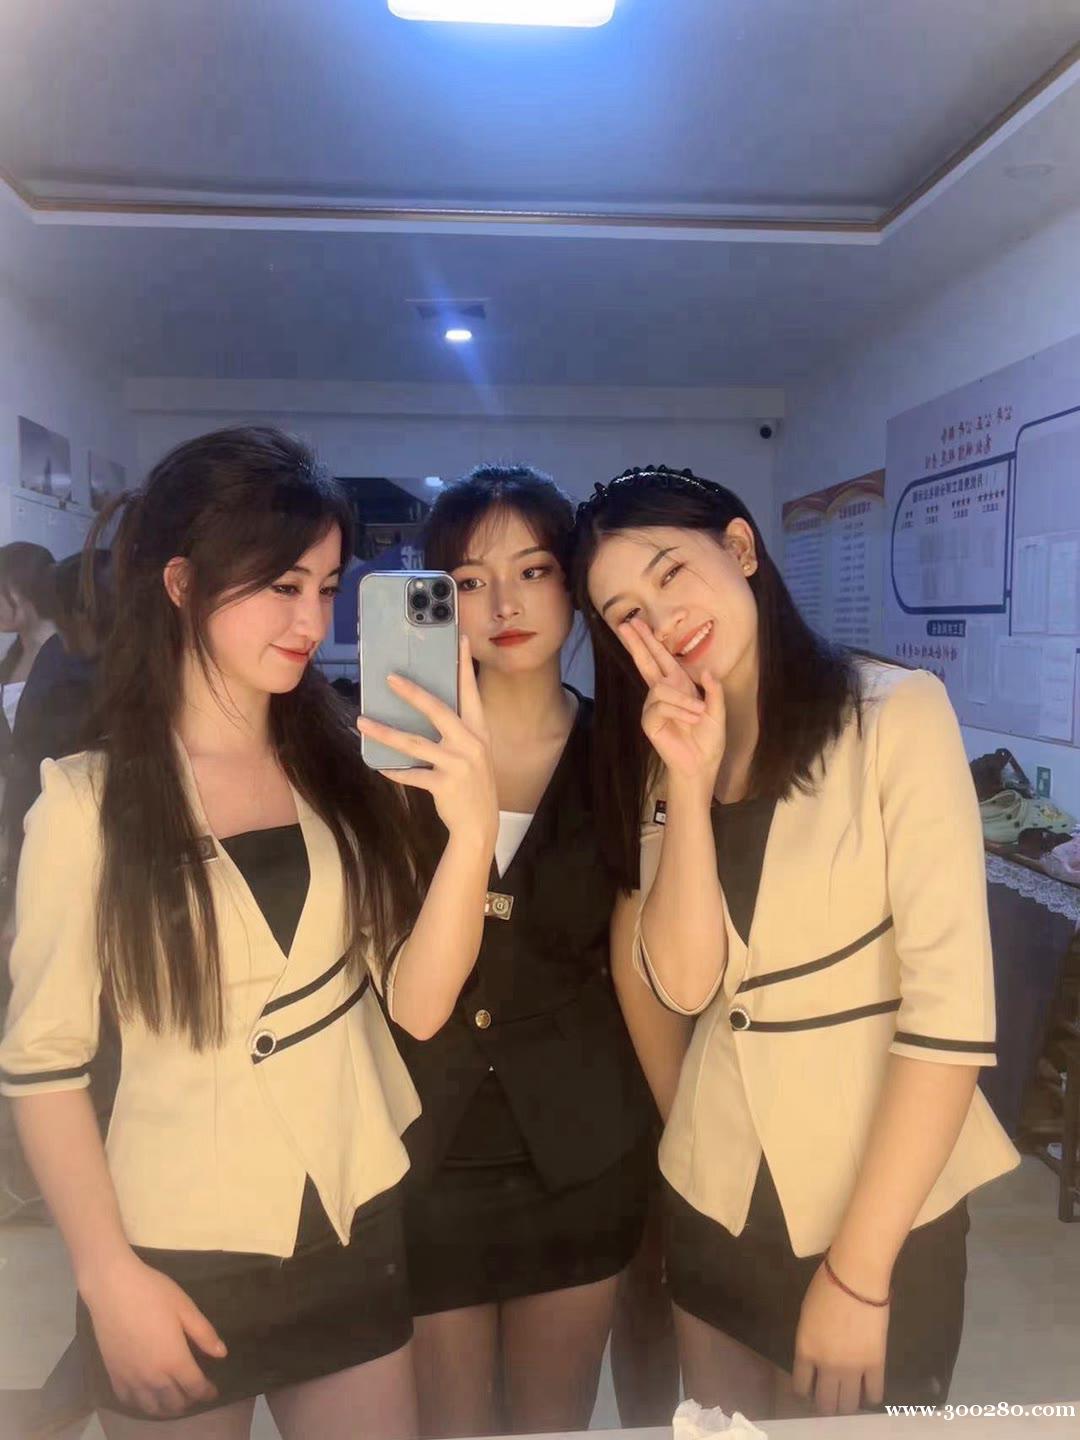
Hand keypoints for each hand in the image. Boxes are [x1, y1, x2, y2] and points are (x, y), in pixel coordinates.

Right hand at [82, 1251, 225, 1416]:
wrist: (113, 1289)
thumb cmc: (153, 1293)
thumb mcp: (185, 1308)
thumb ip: (204, 1333)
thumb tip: (221, 1354)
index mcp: (175, 1360)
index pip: (195, 1388)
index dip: (206, 1393)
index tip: (212, 1392)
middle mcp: (153, 1377)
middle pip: (174, 1403)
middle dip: (188, 1401)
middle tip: (194, 1393)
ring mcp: (131, 1379)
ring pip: (151, 1408)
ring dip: (166, 1408)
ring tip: (173, 1400)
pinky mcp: (114, 1375)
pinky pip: (129, 1401)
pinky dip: (141, 1404)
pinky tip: (147, 1396)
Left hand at [356, 636, 497, 843]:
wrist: (480, 825)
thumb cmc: (472, 784)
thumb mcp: (473, 753)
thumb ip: (456, 731)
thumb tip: (425, 708)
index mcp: (479, 731)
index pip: (470, 692)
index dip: (464, 665)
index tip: (458, 639)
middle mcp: (471, 744)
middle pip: (438, 711)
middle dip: (413, 693)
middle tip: (390, 678)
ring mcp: (459, 765)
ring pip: (415, 744)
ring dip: (386, 732)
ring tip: (363, 722)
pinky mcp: (445, 785)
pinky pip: (412, 775)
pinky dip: (395, 771)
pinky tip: (380, 766)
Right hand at [618, 618, 725, 791]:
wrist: (702, 764)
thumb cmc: (709, 739)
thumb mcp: (718, 711)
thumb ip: (714, 690)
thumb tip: (706, 671)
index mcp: (678, 686)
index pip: (660, 658)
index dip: (648, 640)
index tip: (635, 622)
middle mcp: (662, 692)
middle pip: (646, 662)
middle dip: (637, 642)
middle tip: (624, 624)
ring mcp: (653, 707)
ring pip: (661, 688)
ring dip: (684, 700)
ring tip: (699, 713)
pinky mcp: (650, 722)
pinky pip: (661, 706)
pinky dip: (680, 711)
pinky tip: (692, 719)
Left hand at [791, 1261, 888, 1414]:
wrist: (855, 1278)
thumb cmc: (825, 1287)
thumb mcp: (806, 1316)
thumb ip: (810, 1342)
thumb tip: (816, 1358)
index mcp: (805, 1351)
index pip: (801, 1388)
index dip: (805, 1393)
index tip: (809, 1392)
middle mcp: (827, 1366)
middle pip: (826, 1404)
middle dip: (826, 1406)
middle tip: (830, 1399)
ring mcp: (853, 1368)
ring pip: (849, 1406)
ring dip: (847, 1405)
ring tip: (849, 1397)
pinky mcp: (876, 1364)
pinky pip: (874, 1393)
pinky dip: (871, 1397)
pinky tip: (869, 1391)